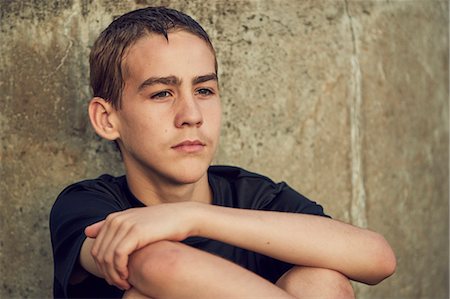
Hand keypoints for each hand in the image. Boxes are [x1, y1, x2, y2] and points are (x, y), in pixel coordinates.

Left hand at [84, 202, 198, 289]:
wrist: (183, 216)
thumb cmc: (162, 224)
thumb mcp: (135, 223)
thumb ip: (112, 228)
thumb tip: (87, 231)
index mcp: (113, 218)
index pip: (96, 249)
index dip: (102, 268)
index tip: (115, 278)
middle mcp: (116, 220)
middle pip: (99, 254)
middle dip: (106, 273)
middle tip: (119, 284)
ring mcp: (124, 225)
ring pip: (107, 257)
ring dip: (113, 275)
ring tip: (123, 283)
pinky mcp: (135, 232)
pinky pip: (118, 256)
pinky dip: (120, 270)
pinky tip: (128, 277)